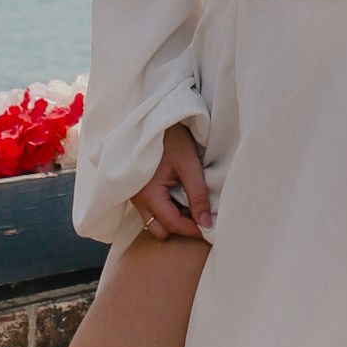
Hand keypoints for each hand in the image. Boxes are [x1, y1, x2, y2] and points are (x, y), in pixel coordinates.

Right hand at [133, 121, 211, 240]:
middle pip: (160, 229)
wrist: (154, 118)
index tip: (210, 228)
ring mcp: (136, 196)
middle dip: (180, 227)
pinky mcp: (138, 190)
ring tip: (191, 203)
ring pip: (155, 221)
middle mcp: (137, 199)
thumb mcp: (189, 165)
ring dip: (173, 218)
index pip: (172, 224)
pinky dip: (167, 208)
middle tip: (200, 215)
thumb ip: (198, 195)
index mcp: (148, 194)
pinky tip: (180, 195)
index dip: (193, 229)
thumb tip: (206, 223)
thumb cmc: (171, 138)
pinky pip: (152, 210)